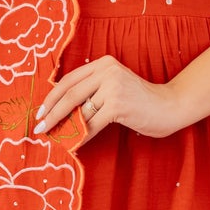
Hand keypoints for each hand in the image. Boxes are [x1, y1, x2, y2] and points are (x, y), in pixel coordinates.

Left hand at [33, 55, 185, 142]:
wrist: (169, 106)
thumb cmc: (140, 100)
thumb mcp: (114, 86)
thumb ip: (92, 90)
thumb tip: (60, 109)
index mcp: (103, 63)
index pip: (68, 80)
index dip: (51, 97)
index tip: (40, 112)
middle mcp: (107, 71)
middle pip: (69, 94)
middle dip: (51, 113)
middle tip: (39, 127)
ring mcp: (113, 87)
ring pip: (80, 111)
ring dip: (65, 128)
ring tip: (55, 137)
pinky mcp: (118, 105)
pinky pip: (92, 125)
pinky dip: (80, 137)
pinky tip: (73, 145)